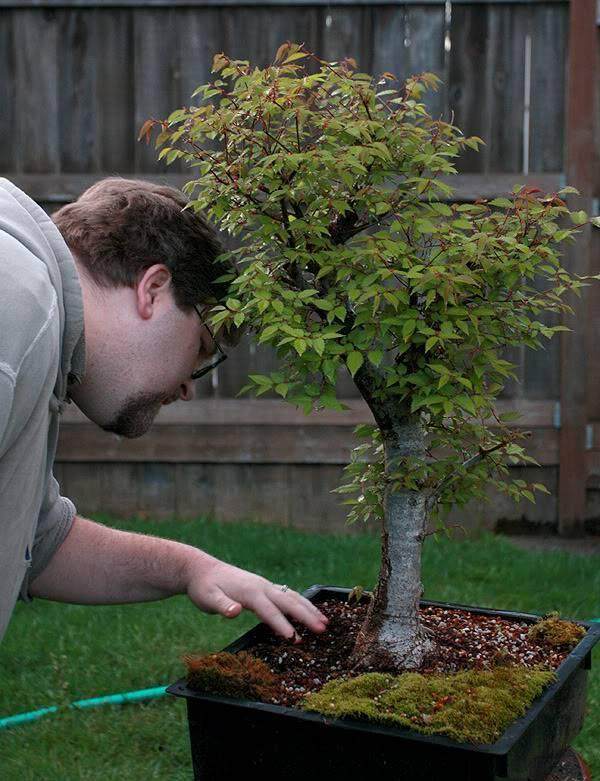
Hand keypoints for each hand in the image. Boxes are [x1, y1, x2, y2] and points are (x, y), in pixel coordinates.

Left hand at [186, 558, 328, 641]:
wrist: (202, 569)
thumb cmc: (204, 587)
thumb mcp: (207, 598)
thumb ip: (222, 606)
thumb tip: (235, 612)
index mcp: (250, 591)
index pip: (270, 611)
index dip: (282, 625)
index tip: (295, 640)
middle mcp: (262, 587)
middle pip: (289, 601)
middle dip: (307, 616)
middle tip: (323, 630)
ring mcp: (265, 586)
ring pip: (292, 597)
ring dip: (309, 609)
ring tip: (325, 622)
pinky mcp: (264, 587)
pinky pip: (288, 595)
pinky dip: (301, 603)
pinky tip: (309, 611)